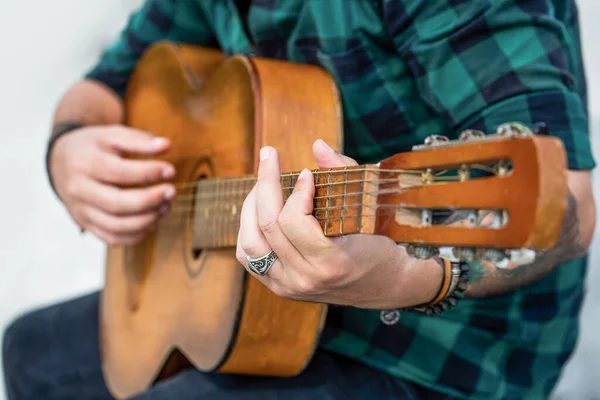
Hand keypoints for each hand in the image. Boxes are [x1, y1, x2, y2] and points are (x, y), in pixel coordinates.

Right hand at [49, 125, 175, 244]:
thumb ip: (137, 140)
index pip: (117, 172)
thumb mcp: (110, 135)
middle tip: (171, 192)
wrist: (61, 163)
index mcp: (84, 163)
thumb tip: (166, 145)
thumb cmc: (92, 147)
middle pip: (116, 204)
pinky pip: (113, 238)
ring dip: (147, 220)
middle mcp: (79, 190)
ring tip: (165, 206)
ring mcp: (81, 211)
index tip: (170, 170)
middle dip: (149, 200)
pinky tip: (152, 220)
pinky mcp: (86, 225)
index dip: (146, 173)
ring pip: (116, 226)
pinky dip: (137, 235)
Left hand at [236, 140, 440, 308]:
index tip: (307, 173)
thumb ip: (343, 172)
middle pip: (269, 226)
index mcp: (331, 261)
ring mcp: (289, 286)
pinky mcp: (279, 287)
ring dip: (251, 206)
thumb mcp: (367, 208)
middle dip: (265, 184)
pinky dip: (248, 229)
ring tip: (262, 184)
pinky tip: (258, 210)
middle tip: (270, 156)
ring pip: (250, 243)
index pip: (295, 222)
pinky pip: (248, 257)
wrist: (382, 284)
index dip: (297, 191)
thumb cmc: (377, 242)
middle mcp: (305, 278)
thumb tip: (317, 145)